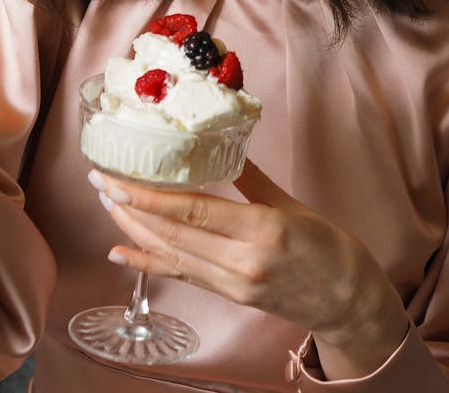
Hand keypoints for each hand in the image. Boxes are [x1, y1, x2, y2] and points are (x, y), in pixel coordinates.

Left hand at [89, 160, 408, 378]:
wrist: (349, 300)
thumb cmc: (328, 247)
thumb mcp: (290, 203)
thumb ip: (250, 179)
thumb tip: (219, 147)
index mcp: (260, 229)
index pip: (193, 211)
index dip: (150, 198)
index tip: (118, 181)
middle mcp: (241, 260)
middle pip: (172, 234)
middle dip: (129, 209)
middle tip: (99, 183)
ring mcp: (233, 283)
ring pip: (171, 255)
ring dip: (133, 232)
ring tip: (107, 207)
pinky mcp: (229, 296)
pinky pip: (181, 276)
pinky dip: (147, 264)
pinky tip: (119, 253)